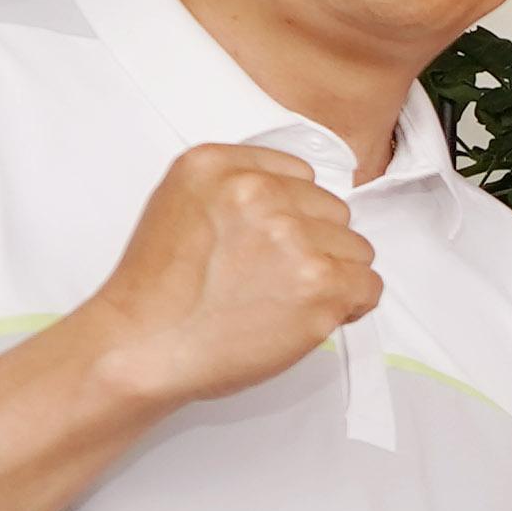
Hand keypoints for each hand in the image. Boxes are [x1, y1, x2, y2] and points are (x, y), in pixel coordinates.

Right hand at [78, 140, 379, 407]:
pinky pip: (369, 285)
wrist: (143, 345)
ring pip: (355, 248)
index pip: (299, 176)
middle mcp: (257, 193)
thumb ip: (235, 190)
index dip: (294, 215)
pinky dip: (350, 306)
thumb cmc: (158, 292)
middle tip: (275, 279)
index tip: (272, 243)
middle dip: (316, 243)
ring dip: (334, 276)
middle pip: (333, 211)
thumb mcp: (180, 205)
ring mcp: (292, 237)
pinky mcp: (319, 283)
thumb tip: (298, 205)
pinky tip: (309, 316)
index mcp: (217, 164)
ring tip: (285, 300)